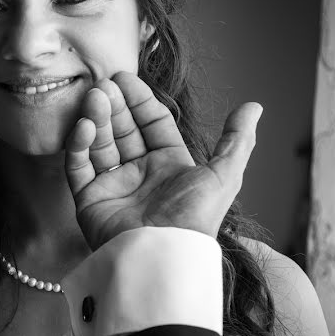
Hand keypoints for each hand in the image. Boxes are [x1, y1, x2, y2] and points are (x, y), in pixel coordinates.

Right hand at [64, 72, 261, 250]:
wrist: (161, 257)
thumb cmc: (194, 219)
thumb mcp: (224, 176)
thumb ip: (236, 140)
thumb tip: (254, 106)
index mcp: (169, 164)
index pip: (151, 123)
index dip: (139, 100)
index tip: (124, 78)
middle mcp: (139, 173)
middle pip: (123, 129)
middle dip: (114, 105)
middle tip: (104, 84)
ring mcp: (112, 185)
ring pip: (100, 143)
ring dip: (96, 118)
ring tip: (94, 97)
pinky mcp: (88, 199)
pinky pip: (79, 166)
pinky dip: (79, 145)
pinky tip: (85, 126)